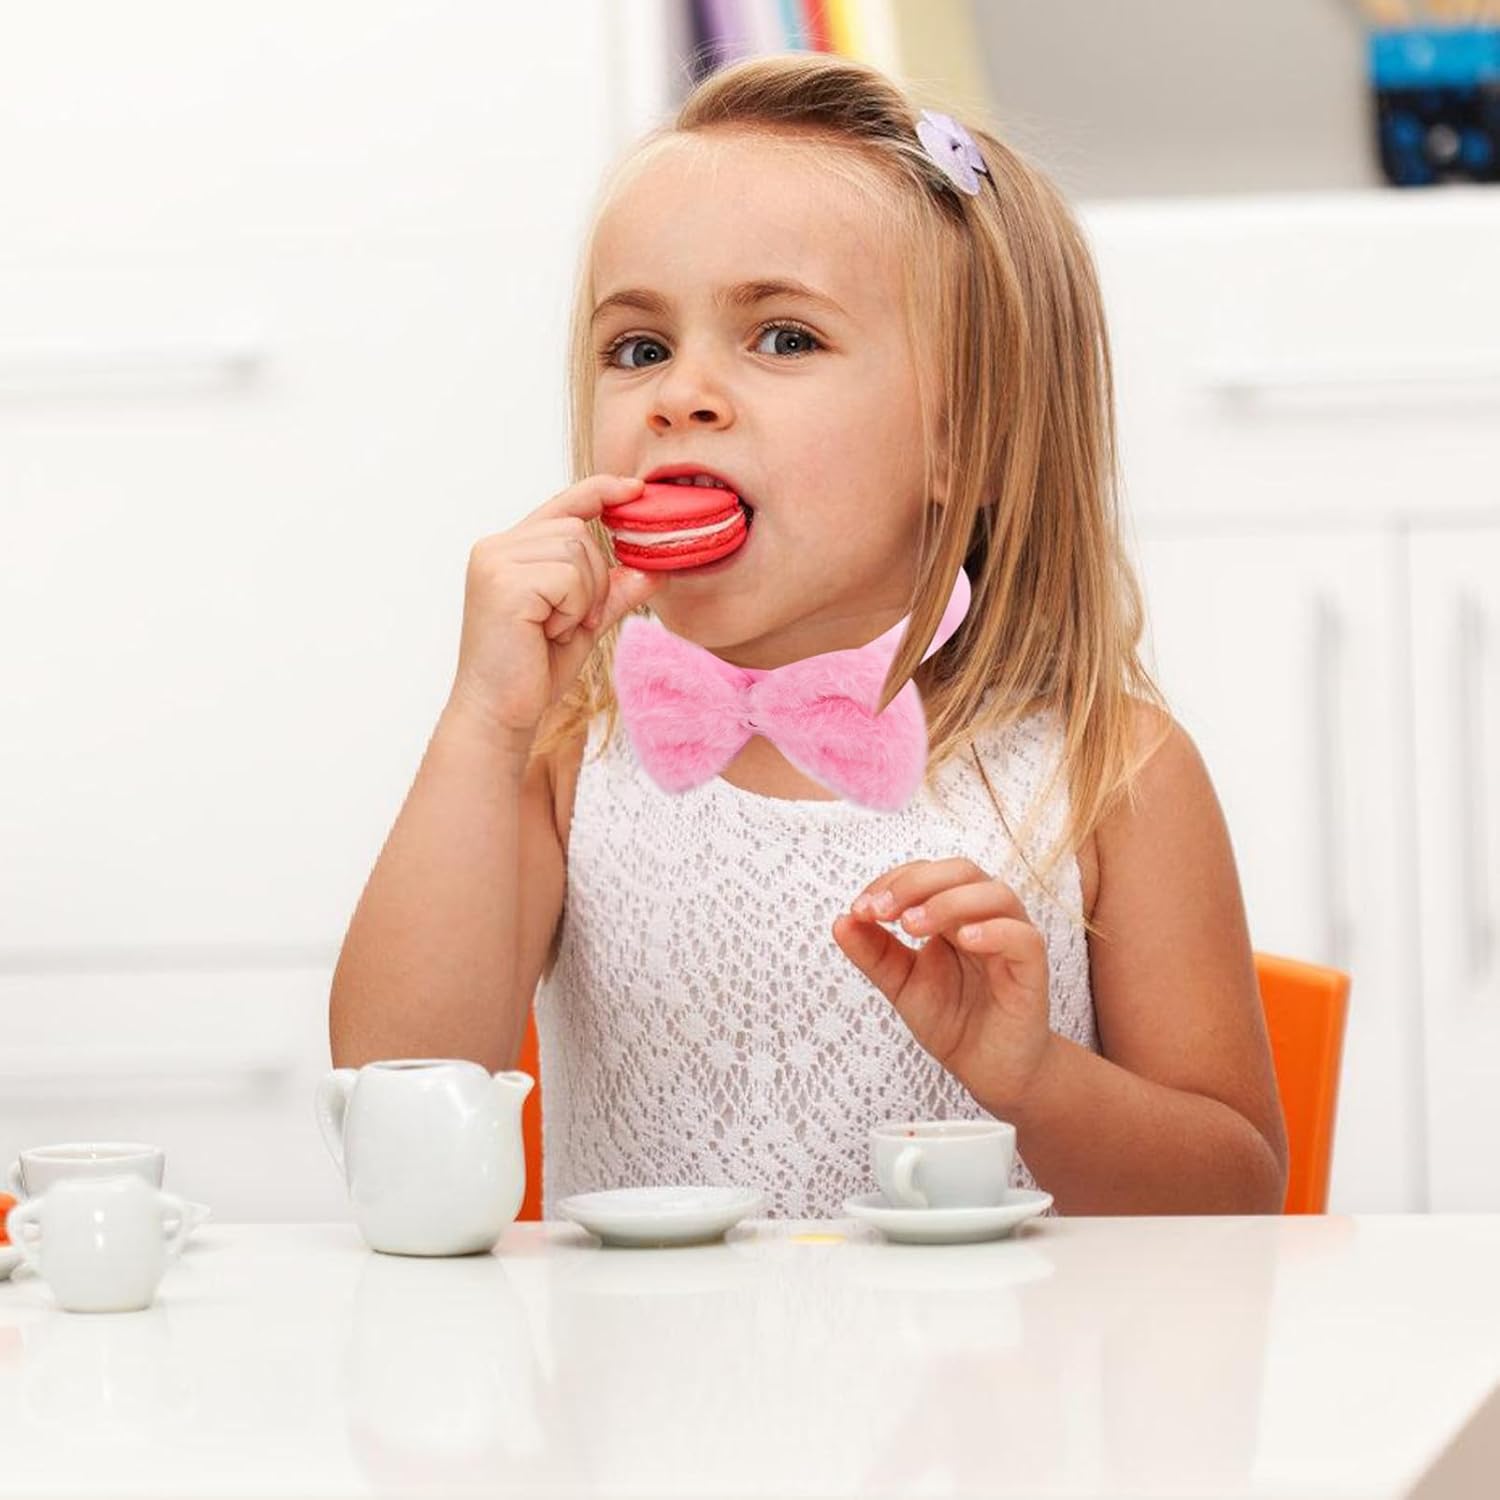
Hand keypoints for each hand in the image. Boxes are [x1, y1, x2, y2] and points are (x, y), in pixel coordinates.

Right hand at [448, 473, 664, 750]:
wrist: (500, 713)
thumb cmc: (533, 670)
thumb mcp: (584, 621)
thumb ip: (614, 591)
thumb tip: (656, 568)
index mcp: (510, 550)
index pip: (562, 505)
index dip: (601, 491)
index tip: (635, 488)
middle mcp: (497, 547)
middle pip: (578, 531)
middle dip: (594, 579)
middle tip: (572, 622)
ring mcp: (495, 561)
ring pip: (576, 550)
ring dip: (583, 597)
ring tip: (555, 629)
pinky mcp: (503, 582)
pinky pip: (568, 577)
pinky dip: (573, 609)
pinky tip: (548, 633)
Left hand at [832, 858, 1053, 1110]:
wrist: (988, 1070)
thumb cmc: (952, 1019)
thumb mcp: (901, 983)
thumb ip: (873, 952)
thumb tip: (840, 921)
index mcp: (954, 911)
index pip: (926, 873)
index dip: (892, 882)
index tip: (860, 909)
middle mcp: (986, 915)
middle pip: (960, 871)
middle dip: (915, 884)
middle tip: (882, 911)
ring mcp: (1012, 938)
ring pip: (995, 894)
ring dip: (949, 902)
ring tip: (912, 927)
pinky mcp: (1032, 968)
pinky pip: (1023, 936)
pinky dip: (994, 930)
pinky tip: (964, 940)